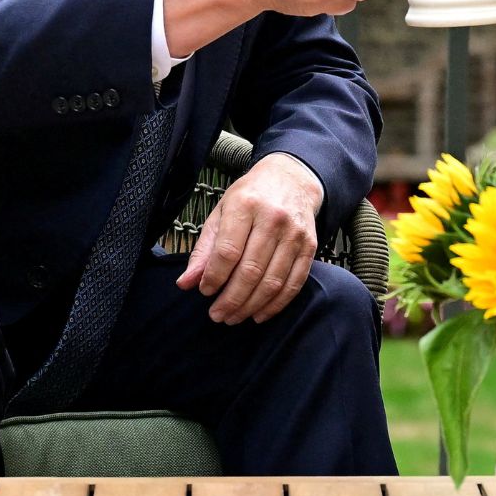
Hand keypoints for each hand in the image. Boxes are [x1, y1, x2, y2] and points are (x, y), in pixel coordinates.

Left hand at [175, 152, 323, 324]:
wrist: (291, 179)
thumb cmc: (250, 197)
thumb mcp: (221, 213)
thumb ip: (204, 249)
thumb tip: (186, 283)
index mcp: (246, 205)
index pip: (228, 251)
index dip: (214, 277)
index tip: (205, 292)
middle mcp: (273, 218)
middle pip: (250, 270)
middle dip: (231, 299)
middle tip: (218, 315)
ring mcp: (294, 233)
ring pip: (273, 281)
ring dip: (251, 306)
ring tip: (234, 317)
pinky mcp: (310, 245)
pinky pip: (294, 282)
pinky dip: (276, 304)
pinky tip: (260, 313)